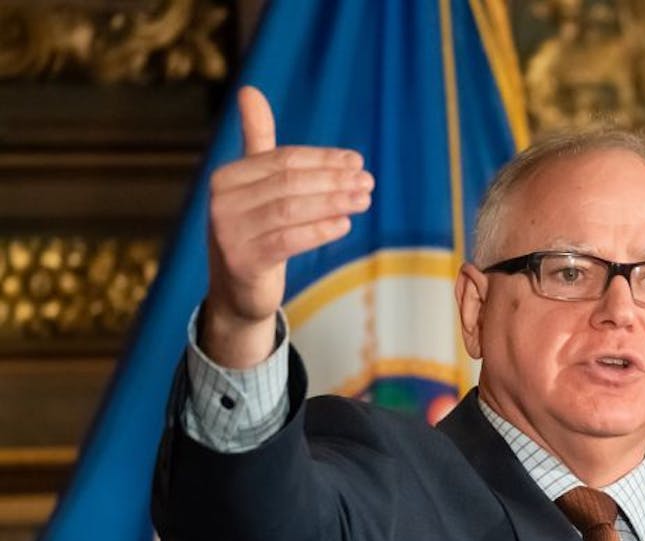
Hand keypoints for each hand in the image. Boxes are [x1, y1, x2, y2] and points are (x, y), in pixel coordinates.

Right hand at [203, 86, 373, 366]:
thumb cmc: (255, 232)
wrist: (237, 293)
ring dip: (333, 202)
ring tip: (363, 200)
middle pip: (289, 182)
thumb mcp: (256, 187)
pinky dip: (319, 230)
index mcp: (227, 177)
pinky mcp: (243, 261)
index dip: (323, 159)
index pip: (283, 160)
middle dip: (333, 179)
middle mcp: (221, 201)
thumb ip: (258, 142)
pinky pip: (288, 240)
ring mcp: (229, 232)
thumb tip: (250, 90)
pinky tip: (345, 225)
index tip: (357, 161)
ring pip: (290, 209)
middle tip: (368, 181)